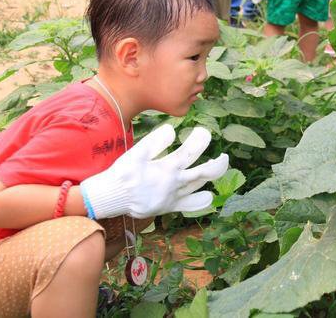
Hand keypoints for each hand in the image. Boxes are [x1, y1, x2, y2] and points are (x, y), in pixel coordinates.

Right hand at [80, 125, 227, 218]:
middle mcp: (174, 184)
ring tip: (215, 167)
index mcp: (167, 169)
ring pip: (199, 187)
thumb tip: (171, 129)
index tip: (203, 131)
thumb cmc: (122, 173)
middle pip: (204, 174)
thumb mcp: (136, 154)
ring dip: (210, 177)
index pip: (190, 152)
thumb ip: (154, 142)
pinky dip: (201, 201)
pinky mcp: (169, 206)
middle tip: (224, 156)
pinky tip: (208, 196)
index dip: (201, 140)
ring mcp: (173, 197)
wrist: (110, 197)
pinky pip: (190, 206)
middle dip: (218, 164)